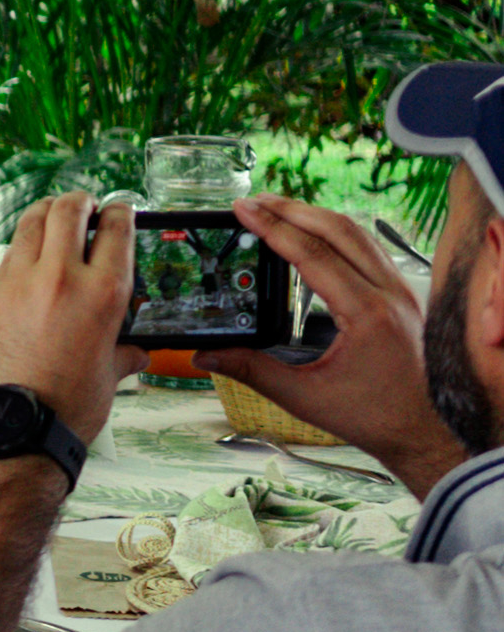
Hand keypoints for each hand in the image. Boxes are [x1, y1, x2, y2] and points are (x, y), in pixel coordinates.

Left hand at [0, 190, 139, 447]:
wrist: (19, 426)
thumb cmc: (73, 403)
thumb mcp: (114, 371)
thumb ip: (125, 349)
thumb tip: (135, 349)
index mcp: (104, 292)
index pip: (116, 227)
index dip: (121, 211)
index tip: (120, 210)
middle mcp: (60, 277)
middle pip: (68, 209)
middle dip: (80, 201)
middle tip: (86, 205)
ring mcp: (18, 282)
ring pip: (30, 222)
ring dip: (46, 213)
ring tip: (55, 218)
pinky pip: (8, 256)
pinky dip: (23, 248)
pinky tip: (30, 260)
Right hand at [229, 194, 462, 488]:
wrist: (426, 430)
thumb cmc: (375, 417)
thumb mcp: (305, 397)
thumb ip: (251, 371)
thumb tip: (206, 356)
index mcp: (367, 314)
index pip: (313, 254)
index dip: (273, 228)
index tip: (244, 210)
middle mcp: (390, 294)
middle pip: (339, 230)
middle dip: (293, 209)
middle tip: (253, 201)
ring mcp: (403, 292)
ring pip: (360, 234)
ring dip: (316, 216)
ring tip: (279, 209)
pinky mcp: (404, 297)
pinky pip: (371, 250)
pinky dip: (338, 234)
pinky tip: (316, 236)